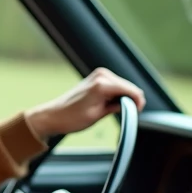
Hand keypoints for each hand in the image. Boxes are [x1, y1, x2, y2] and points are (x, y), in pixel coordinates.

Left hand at [24, 68, 145, 140]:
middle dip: (130, 100)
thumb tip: (131, 105)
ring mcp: (99, 74)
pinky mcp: (97, 77)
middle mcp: (101, 75)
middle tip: (125, 115)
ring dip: (123, 97)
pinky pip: (115, 85)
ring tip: (113, 111)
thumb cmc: (71, 118)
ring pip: (123, 86)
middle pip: (128, 87)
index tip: (137, 113)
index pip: (130, 90)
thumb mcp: (98, 115)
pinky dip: (117, 94)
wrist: (53, 115)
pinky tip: (109, 104)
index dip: (138, 102)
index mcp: (102, 84)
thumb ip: (117, 107)